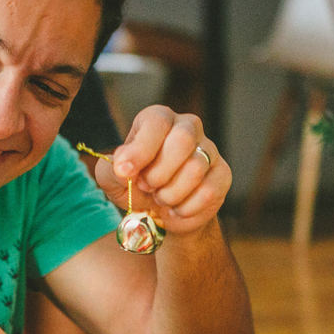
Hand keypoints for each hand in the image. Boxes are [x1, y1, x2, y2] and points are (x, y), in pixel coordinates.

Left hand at [93, 105, 230, 236]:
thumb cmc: (138, 187)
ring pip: (195, 169)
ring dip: (170, 194)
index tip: (125, 172)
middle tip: (146, 187)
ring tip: (161, 197)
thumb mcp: (114, 179)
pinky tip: (177, 208)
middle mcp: (187, 127)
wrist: (164, 214)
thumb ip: (112, 169)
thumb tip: (124, 168)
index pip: (156, 122)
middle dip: (158, 173)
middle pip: (182, 140)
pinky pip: (208, 192)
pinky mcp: (222, 174)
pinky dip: (185, 208)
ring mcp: (209, 149)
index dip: (140, 149)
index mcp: (159, 119)